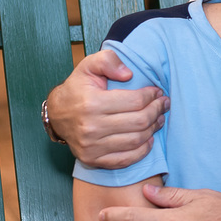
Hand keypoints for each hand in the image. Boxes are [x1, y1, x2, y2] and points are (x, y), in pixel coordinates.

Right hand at [48, 49, 169, 168]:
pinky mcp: (92, 159)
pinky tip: (149, 139)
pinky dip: (142, 150)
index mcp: (92, 103)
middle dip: (157, 111)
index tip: (158, 92)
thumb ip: (108, 60)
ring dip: (153, 129)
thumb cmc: (78, 88)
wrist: (57, 114)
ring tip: (159, 119)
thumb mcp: (89, 65)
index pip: (135, 101)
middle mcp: (91, 127)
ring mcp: (91, 146)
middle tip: (163, 104)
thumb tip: (128, 74)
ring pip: (135, 140)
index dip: (152, 96)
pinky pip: (125, 159)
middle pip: (139, 121)